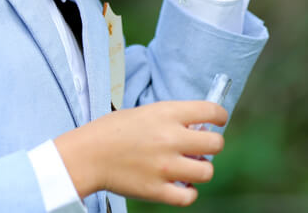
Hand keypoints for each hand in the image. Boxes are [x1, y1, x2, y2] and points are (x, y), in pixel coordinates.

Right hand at [55, 100, 227, 205]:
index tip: (218, 121)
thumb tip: (199, 129)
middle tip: (199, 148)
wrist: (87, 155)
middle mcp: (170, 138)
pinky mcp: (157, 190)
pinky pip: (189, 196)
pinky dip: (188, 192)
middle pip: (216, 144)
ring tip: (186, 167)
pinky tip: (180, 185)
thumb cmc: (114, 131)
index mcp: (167, 114)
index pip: (211, 111)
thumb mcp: (146, 112)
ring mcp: (165, 166)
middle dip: (212, 145)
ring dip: (200, 169)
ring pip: (207, 171)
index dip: (220, 116)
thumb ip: (172, 119)